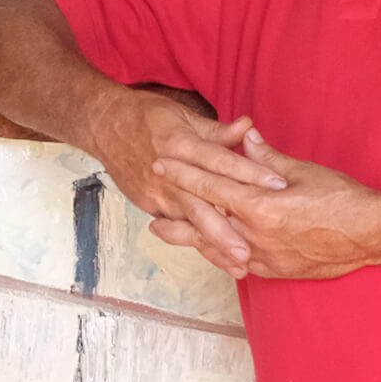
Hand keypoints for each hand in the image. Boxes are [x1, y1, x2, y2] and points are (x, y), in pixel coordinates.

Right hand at [91, 96, 287, 277]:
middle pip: (201, 204)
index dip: (249, 173)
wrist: (104, 125)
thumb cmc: (147, 116)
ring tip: (238, 266)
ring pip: (190, 224)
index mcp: (180, 143)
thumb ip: (217, 130)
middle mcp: (168, 172)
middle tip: (250, 250)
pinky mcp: (150, 205)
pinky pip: (177, 228)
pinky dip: (197, 243)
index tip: (276, 185)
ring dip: (214, 246)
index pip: (220, 161)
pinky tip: (218, 260)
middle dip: (226, 230)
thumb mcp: (183, 115)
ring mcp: (157, 192)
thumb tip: (249, 128)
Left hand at [149, 127, 379, 278]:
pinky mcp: (274, 270)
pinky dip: (219, 254)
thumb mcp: (302, 171)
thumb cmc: (341, 198)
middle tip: (150, 217)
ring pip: (216, 248)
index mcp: (259, 205)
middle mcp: (255, 235)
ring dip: (192, 240)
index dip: (182, 173)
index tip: (160, 163)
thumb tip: (243, 137)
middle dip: (175, 219)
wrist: (369, 234)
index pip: (210, 186)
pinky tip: (209, 250)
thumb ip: (266, 157)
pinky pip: (237, 263)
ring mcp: (264, 257)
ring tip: (170, 235)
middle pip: (203, 225)